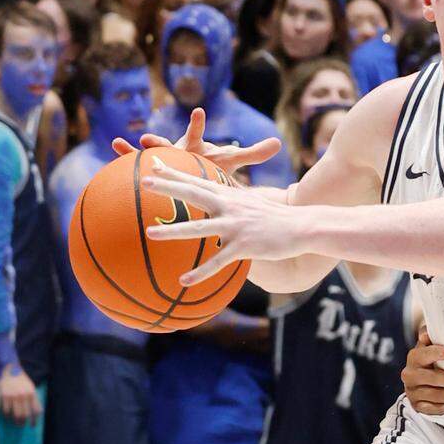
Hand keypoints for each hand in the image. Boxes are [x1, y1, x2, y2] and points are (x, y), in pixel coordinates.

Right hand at [0, 366, 41, 425]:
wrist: (10, 370)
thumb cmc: (22, 380)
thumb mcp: (31, 387)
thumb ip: (33, 398)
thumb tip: (36, 412)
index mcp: (32, 394)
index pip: (36, 410)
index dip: (35, 420)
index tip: (33, 425)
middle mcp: (23, 396)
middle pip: (25, 414)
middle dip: (24, 422)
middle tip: (23, 426)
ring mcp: (13, 397)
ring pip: (16, 414)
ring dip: (17, 421)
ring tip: (17, 423)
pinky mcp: (4, 397)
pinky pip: (6, 411)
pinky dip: (7, 416)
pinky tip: (8, 417)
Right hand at [112, 108, 280, 176]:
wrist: (199, 176)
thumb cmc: (214, 167)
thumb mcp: (233, 161)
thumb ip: (254, 152)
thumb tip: (278, 143)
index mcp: (197, 146)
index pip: (198, 134)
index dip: (198, 124)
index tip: (199, 111)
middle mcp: (177, 149)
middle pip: (169, 144)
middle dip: (159, 141)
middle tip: (147, 137)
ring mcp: (163, 159)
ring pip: (148, 155)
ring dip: (134, 151)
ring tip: (122, 145)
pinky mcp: (154, 170)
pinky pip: (135, 169)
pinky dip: (124, 163)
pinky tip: (113, 156)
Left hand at [142, 156, 303, 284]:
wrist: (301, 226)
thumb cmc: (274, 217)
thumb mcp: (251, 202)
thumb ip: (232, 199)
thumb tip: (218, 199)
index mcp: (228, 195)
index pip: (196, 180)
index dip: (174, 171)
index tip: (151, 162)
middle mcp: (229, 207)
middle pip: (193, 193)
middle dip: (168, 187)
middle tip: (143, 182)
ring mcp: (235, 226)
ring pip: (199, 228)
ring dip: (173, 230)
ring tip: (149, 234)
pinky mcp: (244, 246)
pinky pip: (217, 261)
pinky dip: (200, 272)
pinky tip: (183, 281)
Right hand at [400, 328, 443, 415]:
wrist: (419, 380)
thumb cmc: (430, 359)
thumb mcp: (430, 346)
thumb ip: (430, 336)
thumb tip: (426, 333)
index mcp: (414, 357)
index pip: (422, 354)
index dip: (434, 352)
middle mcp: (409, 375)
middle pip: (430, 378)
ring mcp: (412, 391)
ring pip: (433, 395)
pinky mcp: (416, 405)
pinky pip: (429, 409)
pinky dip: (443, 408)